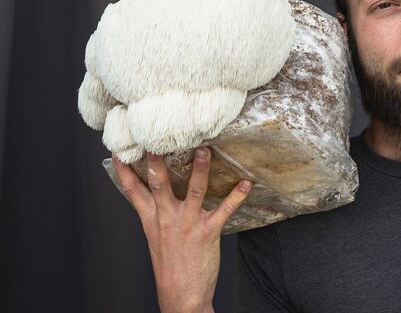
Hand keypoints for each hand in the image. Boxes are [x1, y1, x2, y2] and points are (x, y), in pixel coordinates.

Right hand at [112, 147, 252, 312]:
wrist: (181, 296)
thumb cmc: (170, 264)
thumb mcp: (155, 236)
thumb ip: (155, 212)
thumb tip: (153, 192)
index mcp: (151, 219)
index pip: (133, 191)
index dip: (124, 171)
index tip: (119, 150)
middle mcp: (167, 218)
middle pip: (159, 184)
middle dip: (157, 161)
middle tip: (157, 139)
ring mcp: (187, 224)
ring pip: (193, 190)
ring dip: (200, 169)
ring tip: (204, 150)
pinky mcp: (208, 232)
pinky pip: (224, 210)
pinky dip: (237, 196)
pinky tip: (246, 183)